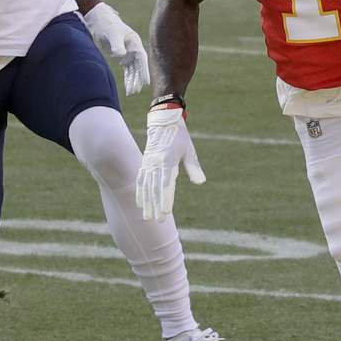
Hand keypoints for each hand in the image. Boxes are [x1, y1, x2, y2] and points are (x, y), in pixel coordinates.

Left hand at [81, 2, 149, 94]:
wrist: (98, 19)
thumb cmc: (106, 25)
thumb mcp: (112, 34)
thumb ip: (117, 45)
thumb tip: (122, 57)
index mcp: (134, 42)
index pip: (141, 58)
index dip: (143, 71)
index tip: (145, 82)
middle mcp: (133, 47)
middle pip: (138, 66)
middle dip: (138, 79)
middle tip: (135, 91)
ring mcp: (128, 52)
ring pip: (133, 69)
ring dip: (132, 80)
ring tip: (131, 92)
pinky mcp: (121, 55)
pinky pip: (127, 68)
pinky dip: (128, 77)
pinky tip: (128, 86)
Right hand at [135, 104, 204, 221]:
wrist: (163, 119)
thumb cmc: (180, 135)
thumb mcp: (189, 150)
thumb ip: (193, 167)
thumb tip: (200, 182)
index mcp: (167, 160)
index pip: (166, 184)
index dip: (165, 199)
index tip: (165, 212)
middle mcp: (155, 163)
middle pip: (154, 188)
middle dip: (155, 206)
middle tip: (157, 221)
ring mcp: (148, 163)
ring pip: (146, 186)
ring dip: (146, 202)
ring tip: (147, 217)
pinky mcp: (145, 162)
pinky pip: (140, 180)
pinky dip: (140, 192)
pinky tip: (140, 203)